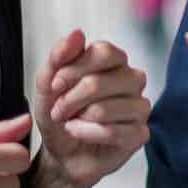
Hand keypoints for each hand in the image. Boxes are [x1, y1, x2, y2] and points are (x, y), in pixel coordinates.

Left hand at [30, 29, 149, 187]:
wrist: (61, 153)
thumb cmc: (59, 115)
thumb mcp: (47, 85)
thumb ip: (58, 57)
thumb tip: (77, 33)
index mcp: (115, 61)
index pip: (104, 52)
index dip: (73, 69)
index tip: (55, 85)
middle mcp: (132, 80)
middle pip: (99, 82)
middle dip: (69, 100)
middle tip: (58, 110)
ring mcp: (140, 107)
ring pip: (104, 109)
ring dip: (77, 119)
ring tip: (69, 123)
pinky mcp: (140, 134)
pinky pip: (112, 132)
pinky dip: (86, 134)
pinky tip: (79, 134)